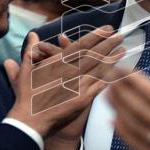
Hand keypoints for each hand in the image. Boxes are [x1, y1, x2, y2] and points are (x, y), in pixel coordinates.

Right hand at [5, 27, 123, 139]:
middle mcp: (70, 71)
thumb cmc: (27, 96)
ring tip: (123, 50)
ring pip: (99, 69)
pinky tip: (117, 73)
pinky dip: (109, 78)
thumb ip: (31, 50)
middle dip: (109, 44)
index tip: (107, 29)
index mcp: (58, 62)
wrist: (31, 121)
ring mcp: (78, 85)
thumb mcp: (26, 70)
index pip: (81, 45)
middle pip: (94, 54)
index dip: (96, 36)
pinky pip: (99, 86)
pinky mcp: (83, 99)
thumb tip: (34, 34)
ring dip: (112, 59)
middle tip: (120, 35)